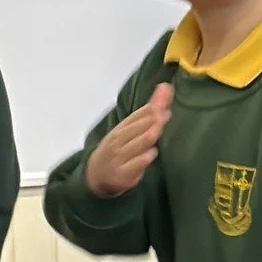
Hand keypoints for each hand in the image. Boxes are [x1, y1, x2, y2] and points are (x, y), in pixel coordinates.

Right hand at [86, 83, 172, 197]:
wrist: (95, 174)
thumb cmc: (118, 147)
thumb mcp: (129, 130)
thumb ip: (149, 111)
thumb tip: (166, 87)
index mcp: (122, 128)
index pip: (137, 115)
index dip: (151, 107)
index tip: (164, 96)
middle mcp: (119, 141)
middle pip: (135, 129)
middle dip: (150, 120)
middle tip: (164, 112)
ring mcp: (119, 157)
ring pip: (134, 146)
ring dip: (146, 137)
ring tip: (158, 129)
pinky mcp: (122, 175)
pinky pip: (132, 166)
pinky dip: (141, 160)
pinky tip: (151, 154)